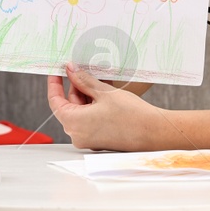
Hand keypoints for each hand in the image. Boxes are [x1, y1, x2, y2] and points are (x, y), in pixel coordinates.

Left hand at [46, 63, 167, 150]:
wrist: (154, 132)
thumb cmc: (131, 115)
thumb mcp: (103, 92)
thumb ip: (83, 80)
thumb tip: (71, 70)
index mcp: (73, 124)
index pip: (55, 100)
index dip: (55, 83)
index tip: (57, 71)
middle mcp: (77, 135)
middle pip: (69, 106)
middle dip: (77, 87)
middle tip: (85, 71)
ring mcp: (88, 139)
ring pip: (81, 111)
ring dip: (88, 96)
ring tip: (100, 81)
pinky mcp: (99, 140)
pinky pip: (90, 119)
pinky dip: (94, 106)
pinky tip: (105, 94)